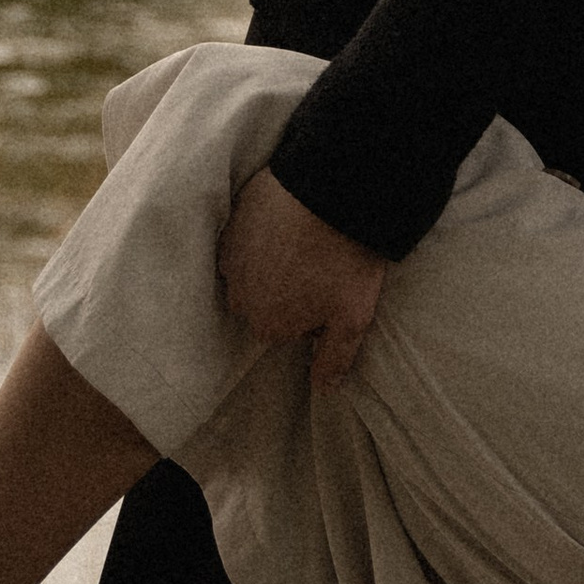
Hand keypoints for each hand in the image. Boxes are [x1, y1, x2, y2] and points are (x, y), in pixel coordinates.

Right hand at [219, 169, 388, 391]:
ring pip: (250, 270)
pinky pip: (243, 238)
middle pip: (263, 301)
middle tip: (320, 264)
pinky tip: (285, 222)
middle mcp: (239, 297)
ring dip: (270, 260)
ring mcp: (231, 258)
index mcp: (267, 326)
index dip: (310, 311)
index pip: (284, 329)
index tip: (331, 290)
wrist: (332, 193)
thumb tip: (322, 390)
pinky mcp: (231, 221)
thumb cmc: (346, 261)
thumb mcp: (352, 318)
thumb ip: (333, 359)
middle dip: (285, 289)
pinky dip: (259, 233)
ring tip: (304, 241)